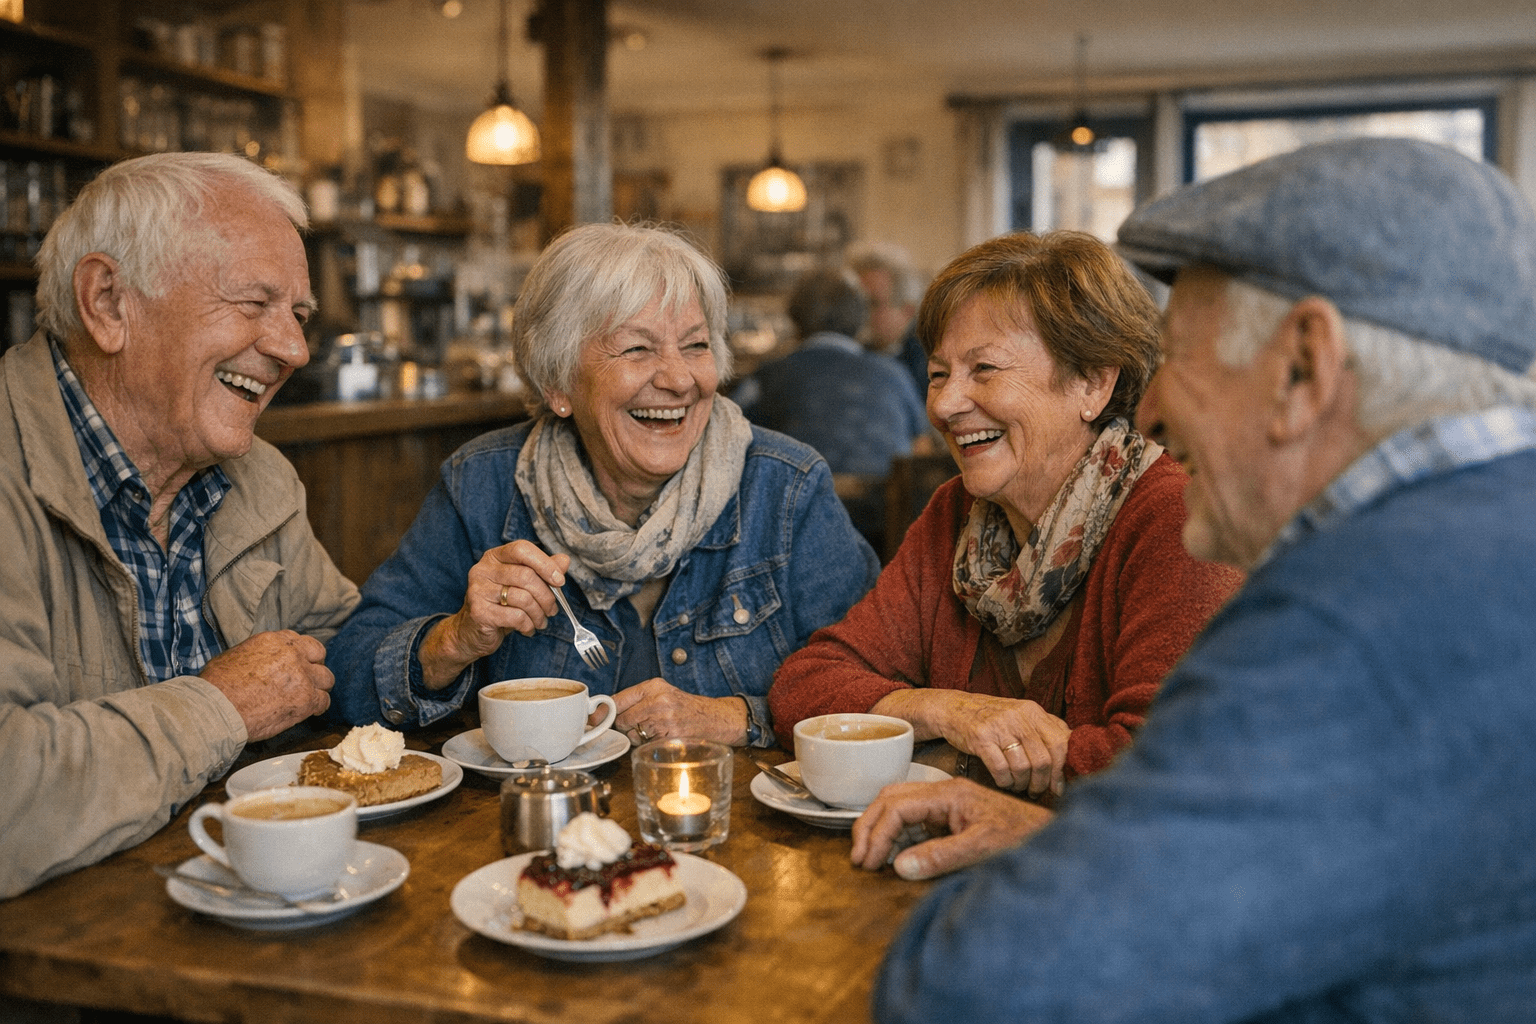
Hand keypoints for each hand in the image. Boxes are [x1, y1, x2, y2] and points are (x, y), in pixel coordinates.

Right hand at [200, 630, 333, 741]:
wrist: (217, 708)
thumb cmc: (218, 686)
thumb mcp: (237, 655)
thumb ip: (259, 654)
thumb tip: (263, 661)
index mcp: (274, 641)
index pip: (299, 641)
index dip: (300, 654)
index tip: (296, 664)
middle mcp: (292, 654)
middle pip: (318, 655)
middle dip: (313, 667)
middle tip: (305, 680)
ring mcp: (302, 676)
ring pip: (326, 678)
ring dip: (318, 687)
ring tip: (308, 696)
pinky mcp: (306, 699)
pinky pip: (324, 701)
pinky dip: (318, 707)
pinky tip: (309, 710)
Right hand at [418, 541, 571, 689]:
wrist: (470, 632)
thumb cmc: (499, 605)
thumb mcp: (521, 585)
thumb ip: (542, 571)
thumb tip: (564, 560)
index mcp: (494, 557)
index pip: (522, 549)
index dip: (545, 564)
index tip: (560, 581)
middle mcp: (483, 569)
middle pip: (526, 576)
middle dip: (546, 596)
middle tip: (552, 609)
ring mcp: (478, 590)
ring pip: (523, 598)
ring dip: (539, 614)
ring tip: (541, 621)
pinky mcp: (479, 611)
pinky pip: (516, 616)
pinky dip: (528, 625)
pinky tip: (527, 629)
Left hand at [614, 678, 749, 745]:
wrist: (714, 718)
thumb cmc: (687, 707)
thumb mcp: (663, 693)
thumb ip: (637, 699)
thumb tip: (605, 711)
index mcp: (653, 686)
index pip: (618, 699)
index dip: (603, 711)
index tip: (593, 718)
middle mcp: (657, 700)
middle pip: (622, 719)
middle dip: (625, 726)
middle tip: (640, 724)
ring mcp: (664, 719)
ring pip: (632, 734)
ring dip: (638, 736)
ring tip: (655, 730)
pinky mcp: (669, 736)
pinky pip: (645, 744)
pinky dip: (649, 744)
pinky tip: (662, 737)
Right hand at [850, 778, 1052, 879]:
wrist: (1051, 838)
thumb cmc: (1022, 838)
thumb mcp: (982, 848)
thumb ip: (941, 856)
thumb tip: (898, 867)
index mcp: (949, 793)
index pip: (898, 806)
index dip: (878, 833)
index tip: (867, 862)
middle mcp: (943, 793)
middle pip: (890, 799)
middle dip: (869, 826)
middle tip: (857, 858)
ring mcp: (945, 804)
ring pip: (897, 808)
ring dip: (879, 831)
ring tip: (868, 859)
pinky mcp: (949, 818)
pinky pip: (912, 822)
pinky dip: (895, 837)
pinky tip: (891, 857)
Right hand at [872, 689, 1070, 797]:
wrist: (953, 709)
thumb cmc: (992, 719)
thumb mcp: (1021, 716)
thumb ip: (1045, 730)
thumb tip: (1072, 756)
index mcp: (1033, 711)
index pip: (1062, 743)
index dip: (1063, 770)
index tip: (1058, 786)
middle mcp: (1019, 716)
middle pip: (1044, 760)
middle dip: (1042, 783)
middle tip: (1036, 791)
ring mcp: (999, 727)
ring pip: (1023, 768)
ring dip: (1022, 784)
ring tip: (1018, 786)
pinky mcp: (980, 738)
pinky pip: (1001, 770)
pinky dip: (1005, 782)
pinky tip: (1004, 782)